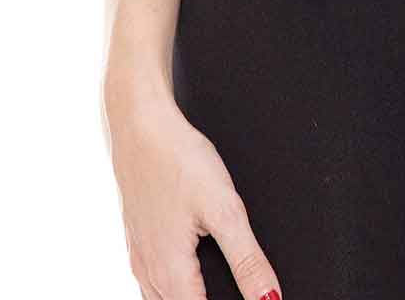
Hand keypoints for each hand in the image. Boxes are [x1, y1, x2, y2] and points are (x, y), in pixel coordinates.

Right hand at [104, 78, 283, 299]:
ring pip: (160, 299)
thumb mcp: (224, 208)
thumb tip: (268, 298)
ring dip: (187, 298)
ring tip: (215, 287)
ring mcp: (139, 256)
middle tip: (238, 291)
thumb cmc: (176, 158)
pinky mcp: (136, 238)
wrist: (139, 123)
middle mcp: (149, 272)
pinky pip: (152, 281)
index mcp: (171, 273)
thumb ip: (247, 259)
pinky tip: (186, 273)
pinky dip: (172, 288)